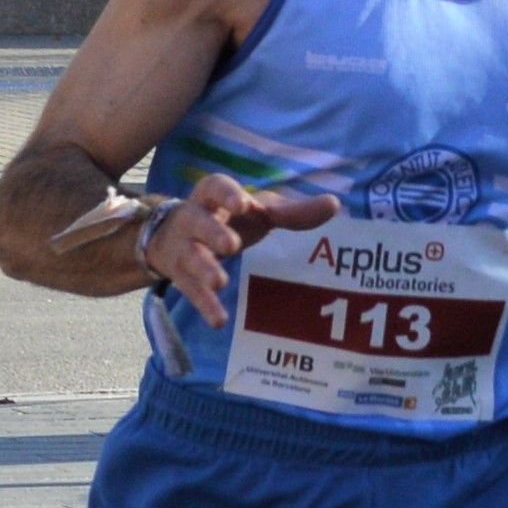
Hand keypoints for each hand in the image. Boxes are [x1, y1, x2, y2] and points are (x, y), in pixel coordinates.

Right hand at [133, 171, 332, 324]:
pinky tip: (219, 320)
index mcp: (213, 197)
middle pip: (197, 221)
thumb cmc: (229, 220)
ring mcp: (184, 248)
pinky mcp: (183, 277)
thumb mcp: (257, 212)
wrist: (172, 240)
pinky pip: (192, 291)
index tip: (243, 204)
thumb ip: (292, 212)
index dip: (226, 194)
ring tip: (220, 282)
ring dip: (204, 269)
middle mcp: (193, 219)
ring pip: (190, 256)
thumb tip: (335, 205)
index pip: (214, 187)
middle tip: (231, 245)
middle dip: (212, 232)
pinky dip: (206, 305)